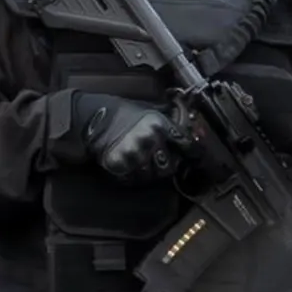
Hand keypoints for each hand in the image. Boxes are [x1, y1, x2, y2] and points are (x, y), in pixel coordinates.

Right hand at [52, 91, 184, 183]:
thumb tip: (191, 130)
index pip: (186, 144)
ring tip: (140, 162)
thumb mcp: (151, 111)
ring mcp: (135, 154)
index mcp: (161, 124)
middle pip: (169, 166)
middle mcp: (150, 140)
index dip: (194, 154)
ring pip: (152, 176)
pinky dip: (133, 177)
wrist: (95, 119)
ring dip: (149, 173)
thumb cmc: (125, 114)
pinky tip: (129, 165)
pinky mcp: (121, 165)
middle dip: (166, 166)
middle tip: (158, 160)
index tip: (196, 160)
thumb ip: (170, 122)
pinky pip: (134, 180)